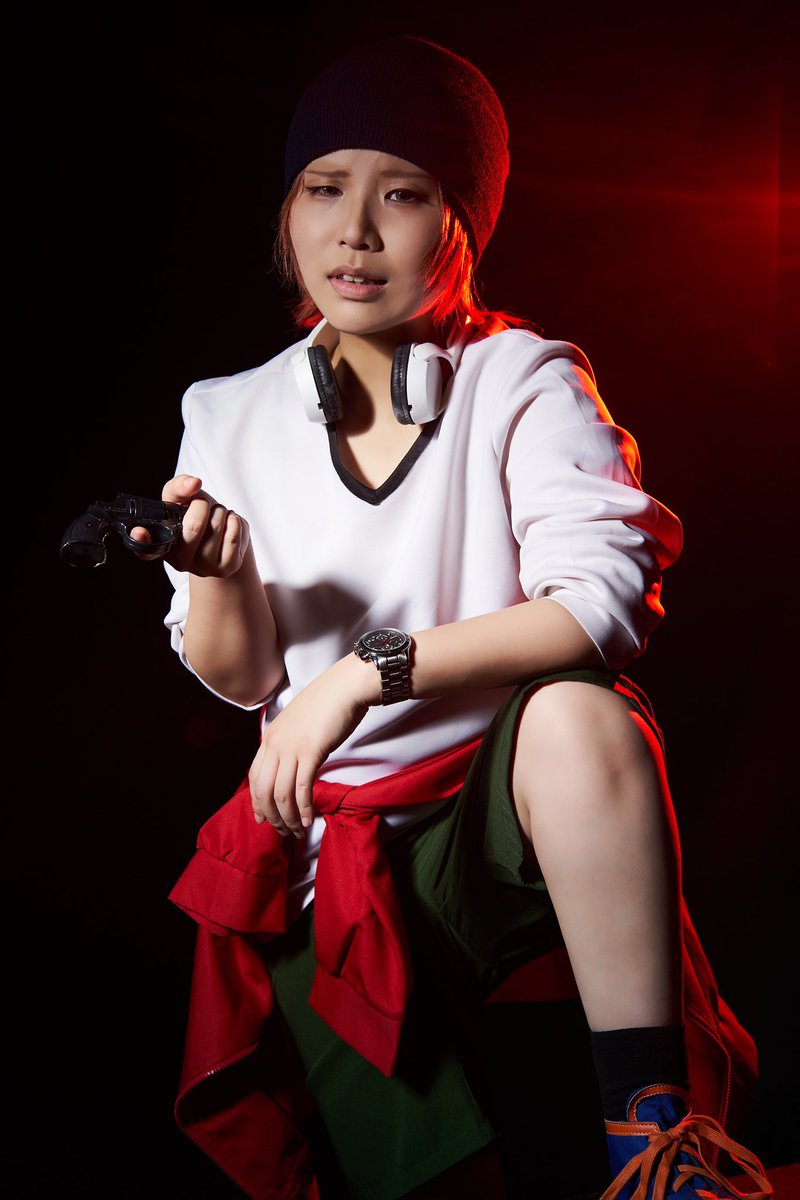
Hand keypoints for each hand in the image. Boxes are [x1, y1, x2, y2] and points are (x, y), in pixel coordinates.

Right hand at [129, 474, 249, 576]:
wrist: (222, 536)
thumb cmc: (196, 515)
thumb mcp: (181, 498)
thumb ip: (180, 486)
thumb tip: (193, 484)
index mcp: (161, 544)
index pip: (144, 549)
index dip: (140, 539)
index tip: (139, 531)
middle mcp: (179, 561)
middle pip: (194, 526)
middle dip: (203, 504)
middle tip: (203, 505)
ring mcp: (203, 568)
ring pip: (217, 528)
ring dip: (221, 511)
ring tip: (217, 515)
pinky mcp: (226, 568)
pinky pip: (234, 536)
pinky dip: (235, 521)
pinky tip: (229, 523)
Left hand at [248, 654, 378, 836]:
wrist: (344, 687)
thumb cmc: (326, 704)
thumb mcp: (297, 724)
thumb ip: (289, 743)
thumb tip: (291, 766)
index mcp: (269, 737)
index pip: (254, 776)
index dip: (256, 801)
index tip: (263, 818)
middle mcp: (275, 743)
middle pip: (263, 790)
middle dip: (271, 816)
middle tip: (282, 831)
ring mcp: (291, 748)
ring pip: (281, 794)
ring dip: (288, 817)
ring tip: (296, 831)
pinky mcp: (311, 752)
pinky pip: (302, 788)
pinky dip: (304, 808)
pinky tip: (308, 819)